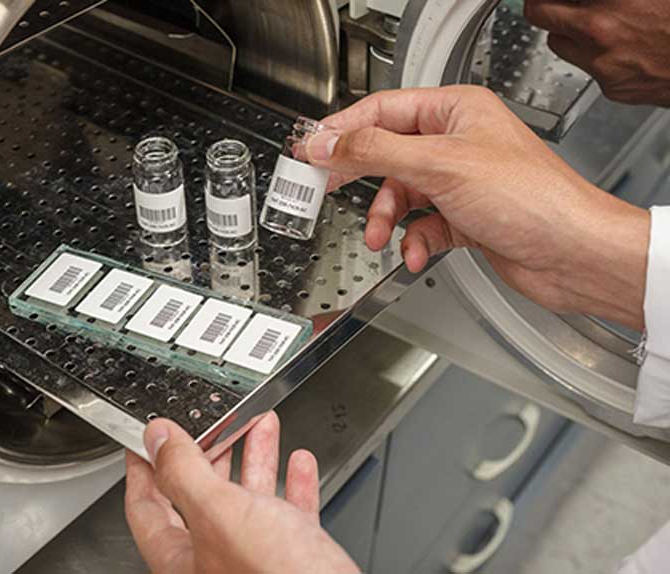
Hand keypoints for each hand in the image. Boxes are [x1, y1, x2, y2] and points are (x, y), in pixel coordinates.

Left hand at [125, 412, 358, 573]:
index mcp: (181, 558)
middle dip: (211, 451)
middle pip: (202, 496)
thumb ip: (184, 472)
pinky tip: (299, 464)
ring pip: (249, 499)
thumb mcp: (219, 514)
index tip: (147, 439)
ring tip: (259, 426)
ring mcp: (255, 559)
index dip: (144, 467)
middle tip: (213, 423)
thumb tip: (157, 439)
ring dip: (256, 457)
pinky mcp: (294, 558)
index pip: (146, 506)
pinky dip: (294, 484)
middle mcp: (214, 561)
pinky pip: (290, 514)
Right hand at [305, 87, 648, 329]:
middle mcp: (456, 143)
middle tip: (323, 189)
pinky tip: (415, 252)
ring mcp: (460, 182)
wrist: (572, 254)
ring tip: (382, 236)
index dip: (342, 130)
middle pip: (386, 153)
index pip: (382, 111)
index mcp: (454, 111)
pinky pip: (422, 225)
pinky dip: (414, 240)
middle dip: (358, 177)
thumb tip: (327, 143)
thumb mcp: (438, 165)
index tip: (310, 150)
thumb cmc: (531, 198)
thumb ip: (374, 151)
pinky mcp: (465, 218)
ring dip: (387, 219)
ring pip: (401, 194)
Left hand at [524, 0, 669, 105]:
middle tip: (554, 2)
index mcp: (610, 7)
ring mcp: (604, 66)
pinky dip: (597, 56)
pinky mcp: (613, 88)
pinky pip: (589, 68)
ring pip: (561, 45)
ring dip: (568, 32)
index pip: (545, 2)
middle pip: (543, 19)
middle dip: (547, 7)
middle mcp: (600, 35)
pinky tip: (622, 45)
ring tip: (592, 22)